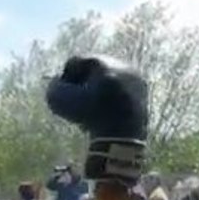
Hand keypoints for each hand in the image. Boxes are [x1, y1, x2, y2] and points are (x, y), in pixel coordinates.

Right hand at [46, 56, 148, 182]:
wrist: (121, 137)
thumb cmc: (90, 117)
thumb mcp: (60, 102)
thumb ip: (54, 87)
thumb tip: (58, 82)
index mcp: (102, 62)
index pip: (77, 61)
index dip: (67, 78)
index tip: (66, 95)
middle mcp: (121, 64)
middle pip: (96, 67)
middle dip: (85, 81)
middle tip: (79, 99)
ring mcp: (135, 77)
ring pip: (110, 78)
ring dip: (100, 89)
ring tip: (93, 107)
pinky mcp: (144, 91)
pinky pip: (123, 88)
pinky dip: (114, 97)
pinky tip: (108, 111)